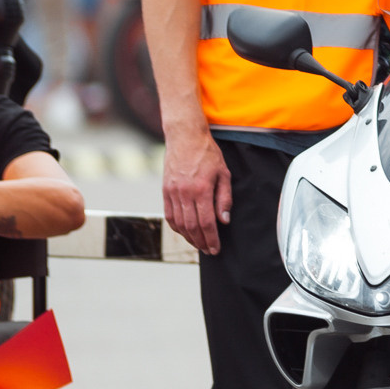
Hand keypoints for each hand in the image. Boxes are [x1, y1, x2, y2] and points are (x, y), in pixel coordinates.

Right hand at [162, 126, 231, 255]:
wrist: (185, 137)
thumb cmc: (207, 154)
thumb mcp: (223, 174)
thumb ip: (224, 198)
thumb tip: (224, 220)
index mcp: (201, 189)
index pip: (206, 222)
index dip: (211, 239)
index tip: (216, 249)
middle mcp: (184, 192)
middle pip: (192, 226)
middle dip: (201, 242)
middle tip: (209, 250)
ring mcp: (172, 192)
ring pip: (179, 223)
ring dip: (189, 237)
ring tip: (199, 244)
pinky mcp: (165, 190)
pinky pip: (169, 215)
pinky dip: (177, 227)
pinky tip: (185, 232)